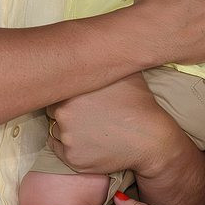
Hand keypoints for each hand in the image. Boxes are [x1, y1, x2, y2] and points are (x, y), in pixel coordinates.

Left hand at [50, 75, 189, 177]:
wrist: (151, 139)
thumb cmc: (138, 104)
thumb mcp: (124, 73)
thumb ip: (101, 61)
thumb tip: (92, 45)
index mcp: (73, 89)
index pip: (55, 88)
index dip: (67, 92)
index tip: (79, 97)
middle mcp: (64, 113)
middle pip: (53, 110)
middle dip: (66, 110)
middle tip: (86, 113)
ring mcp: (67, 137)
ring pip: (56, 130)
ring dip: (68, 128)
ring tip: (92, 127)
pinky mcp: (72, 159)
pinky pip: (60, 149)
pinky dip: (71, 146)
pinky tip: (90, 141)